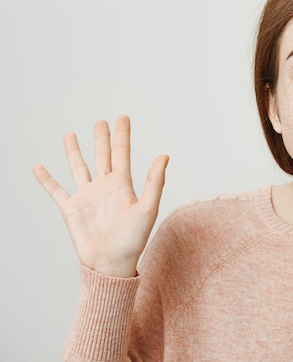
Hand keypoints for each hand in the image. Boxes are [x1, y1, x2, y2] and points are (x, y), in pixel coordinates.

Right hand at [33, 115, 168, 277]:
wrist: (110, 264)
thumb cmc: (132, 241)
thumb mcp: (147, 209)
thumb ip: (155, 182)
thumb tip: (165, 155)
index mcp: (122, 185)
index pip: (121, 153)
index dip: (122, 135)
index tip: (122, 117)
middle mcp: (104, 188)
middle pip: (101, 156)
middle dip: (101, 138)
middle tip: (101, 121)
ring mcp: (86, 197)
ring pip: (78, 168)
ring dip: (74, 151)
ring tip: (70, 134)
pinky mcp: (71, 209)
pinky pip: (56, 190)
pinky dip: (46, 179)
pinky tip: (38, 166)